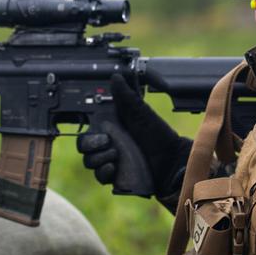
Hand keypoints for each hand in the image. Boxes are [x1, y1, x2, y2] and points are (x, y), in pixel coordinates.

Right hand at [76, 74, 191, 196]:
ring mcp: (111, 161)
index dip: (88, 129)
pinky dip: (104, 172)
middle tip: (106, 141)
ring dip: (99, 158)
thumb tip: (116, 77)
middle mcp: (108, 145)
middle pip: (84, 146)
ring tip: (115, 155)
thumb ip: (126, 97)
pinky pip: (100, 176)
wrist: (171, 160)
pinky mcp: (115, 177)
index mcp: (111, 128)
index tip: (98, 127)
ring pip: (89, 161)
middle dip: (91, 144)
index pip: (88, 128)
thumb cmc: (158, 135)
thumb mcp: (141, 113)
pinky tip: (113, 167)